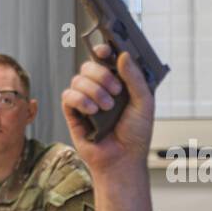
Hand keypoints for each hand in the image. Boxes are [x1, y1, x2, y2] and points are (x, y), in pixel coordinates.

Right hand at [61, 44, 154, 174]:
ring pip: (78, 79)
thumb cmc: (136, 134)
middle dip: (101, 74)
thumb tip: (122, 55)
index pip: (106, 59)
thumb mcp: (144, 102)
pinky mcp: (73, 112)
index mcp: (118, 82)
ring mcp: (86, 99)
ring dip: (94, 91)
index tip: (105, 52)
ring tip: (107, 108)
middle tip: (115, 90)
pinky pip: (68, 95)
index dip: (103, 51)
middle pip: (89, 65)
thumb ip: (134, 77)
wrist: (123, 159)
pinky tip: (92, 111)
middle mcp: (100, 88)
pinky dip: (80, 100)